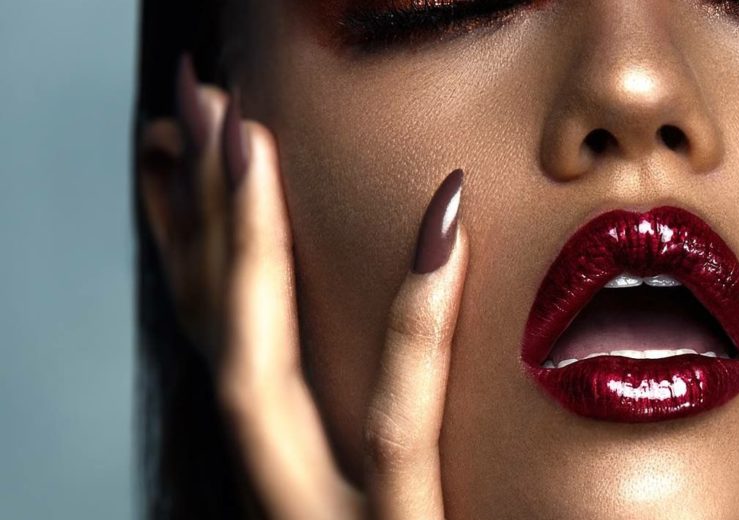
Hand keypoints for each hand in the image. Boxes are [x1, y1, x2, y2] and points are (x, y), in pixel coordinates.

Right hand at [138, 57, 468, 518]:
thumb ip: (405, 436)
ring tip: (248, 136)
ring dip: (247, 254)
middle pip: (221, 353)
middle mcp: (293, 508)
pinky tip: (444, 224)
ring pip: (262, 382)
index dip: (200, 259)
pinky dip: (419, 323)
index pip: (234, 359)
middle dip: (198, 230)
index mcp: (300, 490)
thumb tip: (410, 358)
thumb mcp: (412, 499)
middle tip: (197, 107)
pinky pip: (405, 431)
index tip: (191, 160)